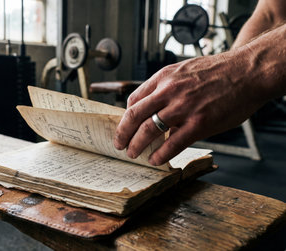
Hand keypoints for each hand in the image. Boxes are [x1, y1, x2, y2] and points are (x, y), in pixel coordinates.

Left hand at [113, 49, 268, 165]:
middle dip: (122, 132)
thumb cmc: (218, 71)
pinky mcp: (199, 123)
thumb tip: (155, 106)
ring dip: (137, 145)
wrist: (248, 71)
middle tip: (119, 144)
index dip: (126, 116)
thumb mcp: (184, 70)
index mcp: (164, 77)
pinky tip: (155, 160)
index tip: (126, 125)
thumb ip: (167, 87)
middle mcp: (169, 91)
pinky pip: (172, 143)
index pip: (134, 99)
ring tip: (132, 153)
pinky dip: (160, 154)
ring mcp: (183, 108)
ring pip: (148, 130)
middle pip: (134, 115)